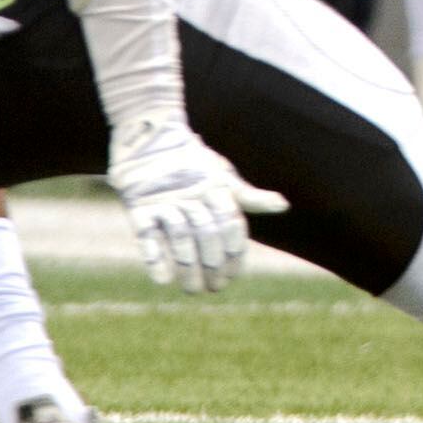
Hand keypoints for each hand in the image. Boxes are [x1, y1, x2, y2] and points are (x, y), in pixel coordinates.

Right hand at [107, 117, 287, 293]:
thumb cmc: (193, 162)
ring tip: (192, 289)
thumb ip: (249, 196)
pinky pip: (147, 234)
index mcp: (217, 189)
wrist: (150, 133)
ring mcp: (164, 200)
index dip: (234, 254)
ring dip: (188, 266)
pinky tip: (163, 280)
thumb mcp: (223, 176)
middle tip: (213, 288)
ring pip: (181, 237)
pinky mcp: (138, 205)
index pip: (231, 226)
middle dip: (213, 265)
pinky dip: (155, 257)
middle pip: (207, 235)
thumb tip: (284, 205)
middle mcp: (193, 195)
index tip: (232, 278)